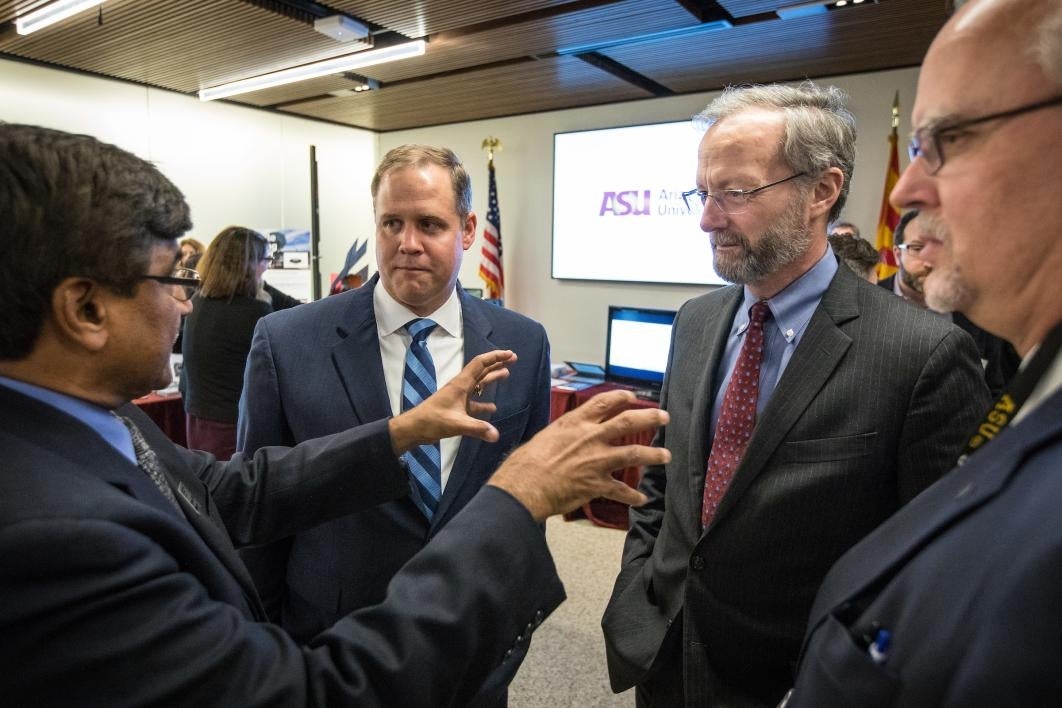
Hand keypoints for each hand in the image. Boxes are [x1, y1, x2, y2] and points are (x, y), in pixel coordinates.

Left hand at [388, 349, 515, 454]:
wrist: (414, 428)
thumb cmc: (431, 421)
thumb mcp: (456, 424)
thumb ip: (477, 428)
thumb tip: (496, 435)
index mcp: (460, 384)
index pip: (480, 364)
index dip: (496, 357)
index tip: (510, 354)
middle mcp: (461, 387)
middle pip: (481, 370)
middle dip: (497, 363)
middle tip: (513, 359)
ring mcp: (459, 397)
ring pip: (479, 383)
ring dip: (492, 378)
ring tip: (506, 373)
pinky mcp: (457, 408)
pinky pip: (475, 402)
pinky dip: (484, 403)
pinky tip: (493, 407)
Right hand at [487, 390, 669, 520]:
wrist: (524, 485)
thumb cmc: (527, 462)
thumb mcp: (547, 436)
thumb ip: (566, 434)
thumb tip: (570, 436)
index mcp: (575, 423)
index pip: (603, 403)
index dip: (620, 397)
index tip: (632, 396)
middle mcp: (590, 438)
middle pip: (627, 422)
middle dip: (649, 417)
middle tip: (664, 416)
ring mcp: (596, 461)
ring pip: (633, 454)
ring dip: (653, 454)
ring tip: (666, 455)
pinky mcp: (596, 484)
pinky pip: (620, 491)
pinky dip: (633, 496)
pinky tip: (642, 499)